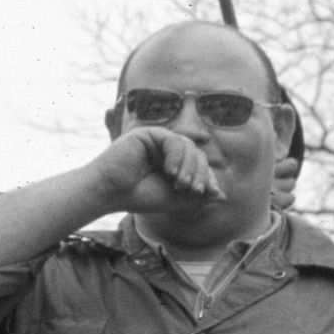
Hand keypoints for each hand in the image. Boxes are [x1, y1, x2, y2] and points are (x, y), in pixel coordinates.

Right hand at [88, 126, 224, 217]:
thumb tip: (223, 196)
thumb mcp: (175, 200)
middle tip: (194, 190)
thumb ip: (198, 198)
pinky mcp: (149, 133)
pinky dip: (176, 156)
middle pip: (197, 154)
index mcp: (174, 164)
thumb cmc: (139, 197)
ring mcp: (158, 141)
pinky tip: (169, 171)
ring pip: (189, 145)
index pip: (199, 165)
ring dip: (189, 166)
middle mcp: (167, 151)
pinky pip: (173, 139)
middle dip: (200, 172)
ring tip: (180, 183)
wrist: (111, 193)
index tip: (210, 192)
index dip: (208, 177)